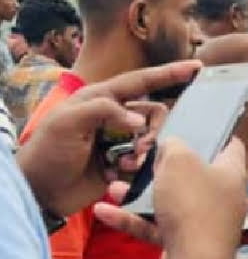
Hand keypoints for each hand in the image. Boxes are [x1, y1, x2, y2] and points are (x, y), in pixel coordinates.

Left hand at [16, 61, 198, 215]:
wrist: (40, 192)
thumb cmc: (48, 152)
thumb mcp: (68, 122)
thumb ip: (104, 110)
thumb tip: (140, 120)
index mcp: (101, 98)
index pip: (141, 81)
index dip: (169, 73)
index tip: (197, 66)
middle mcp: (114, 116)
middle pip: (154, 113)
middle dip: (154, 130)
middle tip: (142, 148)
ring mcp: (119, 141)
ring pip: (152, 139)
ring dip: (144, 152)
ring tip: (125, 165)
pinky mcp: (122, 164)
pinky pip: (145, 161)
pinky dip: (137, 169)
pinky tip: (117, 176)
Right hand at [92, 137, 247, 255]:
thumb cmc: (193, 203)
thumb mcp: (179, 160)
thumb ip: (173, 146)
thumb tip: (171, 145)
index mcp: (231, 172)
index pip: (230, 145)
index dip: (214, 133)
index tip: (193, 127)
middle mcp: (223, 196)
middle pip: (194, 174)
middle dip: (164, 167)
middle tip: (142, 159)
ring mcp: (205, 221)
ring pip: (171, 201)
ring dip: (141, 194)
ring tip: (115, 186)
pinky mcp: (187, 243)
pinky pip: (158, 226)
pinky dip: (134, 220)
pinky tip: (104, 212)